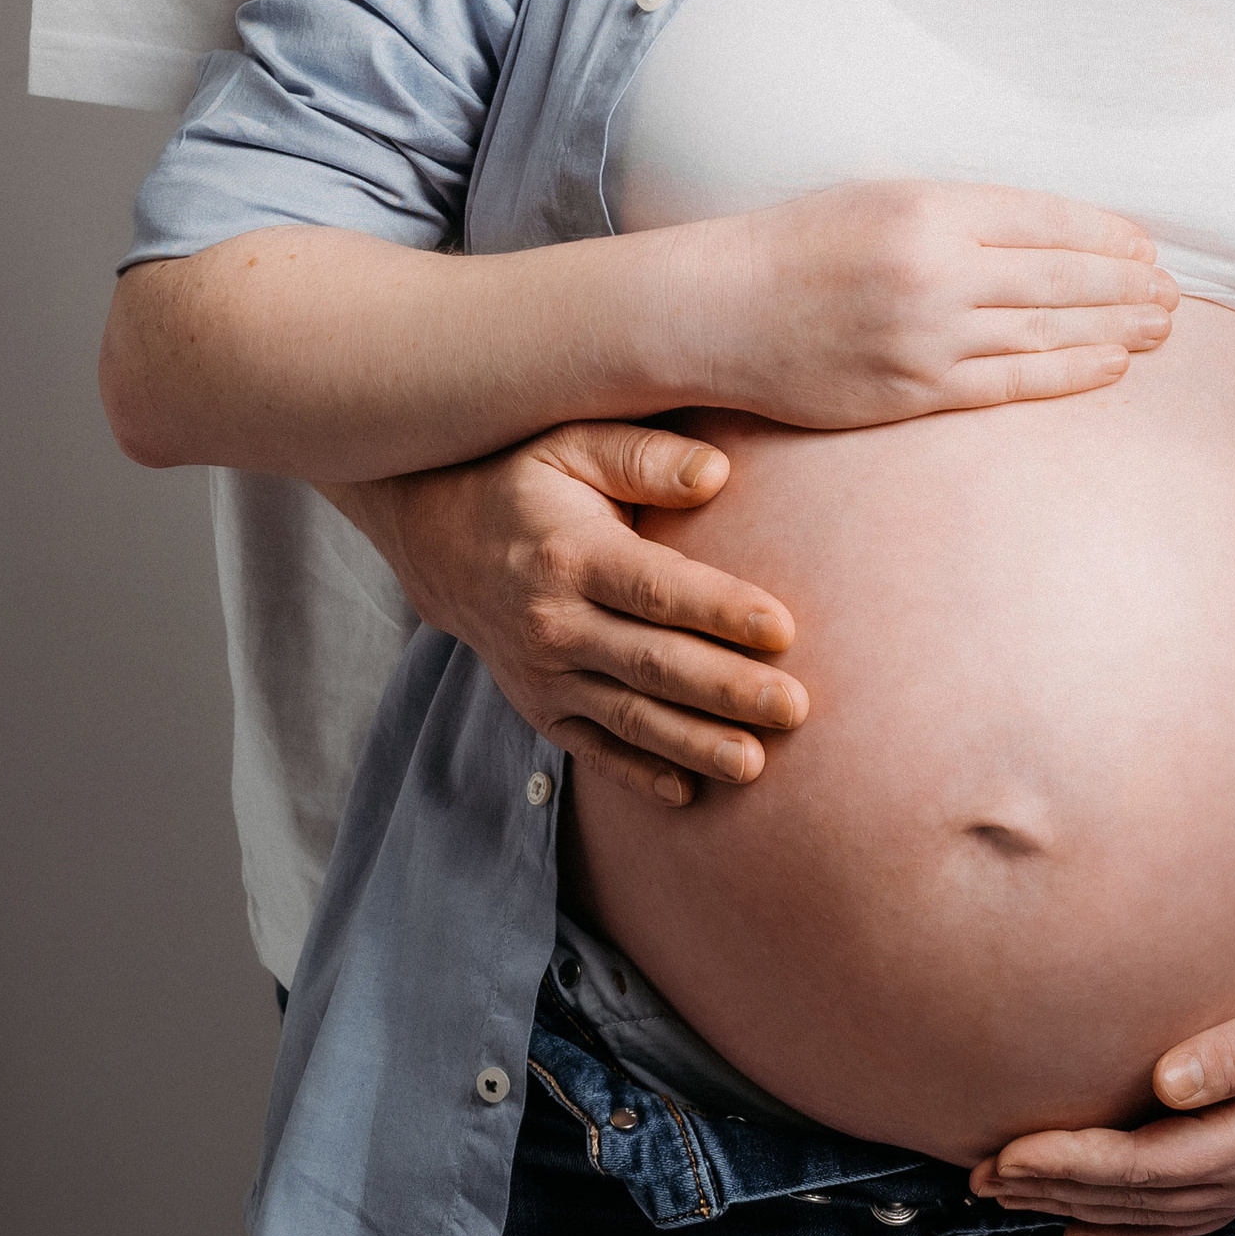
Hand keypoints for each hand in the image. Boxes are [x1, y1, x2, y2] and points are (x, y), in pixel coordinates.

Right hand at [333, 424, 808, 807]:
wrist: (439, 541)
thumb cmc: (524, 479)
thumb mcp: (572, 441)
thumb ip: (643, 455)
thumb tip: (718, 473)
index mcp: (572, 555)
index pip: (657, 589)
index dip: (720, 610)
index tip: (783, 629)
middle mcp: (553, 623)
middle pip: (653, 663)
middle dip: (727, 689)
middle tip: (795, 709)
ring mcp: (544, 675)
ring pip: (630, 717)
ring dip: (694, 744)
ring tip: (756, 765)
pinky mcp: (540, 708)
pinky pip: (593, 749)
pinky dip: (638, 774)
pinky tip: (687, 794)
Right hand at [703, 179, 1178, 430]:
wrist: (721, 310)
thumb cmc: (801, 244)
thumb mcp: (882, 196)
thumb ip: (962, 212)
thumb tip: (1055, 233)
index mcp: (928, 207)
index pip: (1046, 219)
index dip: (1108, 235)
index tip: (1146, 245)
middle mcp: (934, 271)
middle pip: (1060, 278)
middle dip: (1127, 286)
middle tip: (1173, 293)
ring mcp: (925, 338)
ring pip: (1045, 332)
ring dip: (1114, 330)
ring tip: (1158, 328)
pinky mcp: (912, 393)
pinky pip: (1010, 383)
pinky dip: (1068, 373)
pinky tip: (1109, 367)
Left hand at [968, 950, 1234, 1235]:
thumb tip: (1167, 1081)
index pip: (1145, 1164)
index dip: (1072, 1164)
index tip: (1008, 1151)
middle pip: (1136, 1197)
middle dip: (1054, 1188)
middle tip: (980, 1176)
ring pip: (1149, 1214)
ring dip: (1075, 1207)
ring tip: (1005, 1196)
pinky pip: (1178, 1221)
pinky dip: (1124, 1234)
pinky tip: (1077, 1233)